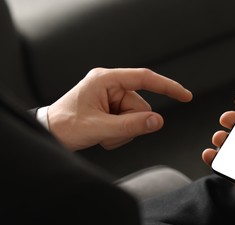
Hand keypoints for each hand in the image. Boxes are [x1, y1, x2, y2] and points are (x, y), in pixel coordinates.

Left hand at [48, 68, 191, 150]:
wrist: (49, 133)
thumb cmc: (65, 126)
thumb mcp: (99, 128)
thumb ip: (130, 125)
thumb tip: (158, 121)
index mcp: (106, 80)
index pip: (144, 78)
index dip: (167, 86)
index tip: (185, 96)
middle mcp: (110, 85)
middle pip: (141, 105)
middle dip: (130, 124)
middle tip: (109, 133)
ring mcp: (111, 97)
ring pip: (137, 116)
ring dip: (124, 131)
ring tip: (104, 134)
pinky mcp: (111, 108)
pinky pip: (129, 122)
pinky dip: (120, 133)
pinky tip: (103, 135)